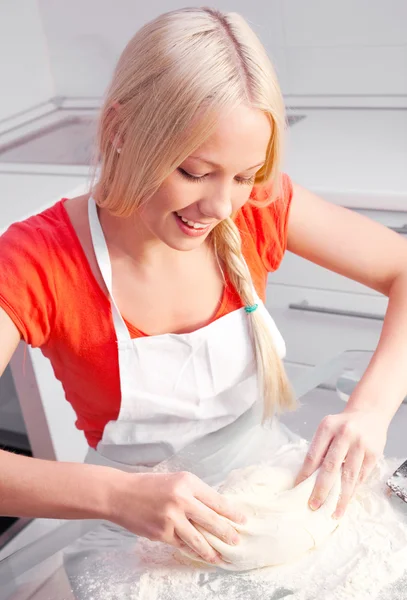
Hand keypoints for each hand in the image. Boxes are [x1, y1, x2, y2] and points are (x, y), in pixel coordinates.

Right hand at [108, 470, 245, 563]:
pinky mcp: (162, 533)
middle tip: (237, 541)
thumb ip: (193, 494)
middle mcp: (181, 499)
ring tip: (221, 557)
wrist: (120, 494)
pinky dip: (192, 550)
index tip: (242, 520)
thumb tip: (214, 511)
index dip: (231, 512)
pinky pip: (181, 545)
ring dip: (211, 550)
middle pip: (211, 520)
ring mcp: (171, 518)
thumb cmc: (149, 486)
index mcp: (187, 482)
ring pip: (198, 538)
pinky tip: (199, 555)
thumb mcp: (175, 481)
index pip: (216, 500)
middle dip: (227, 533)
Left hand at [295, 408, 388, 518]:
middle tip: (313, 505)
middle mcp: (344, 434)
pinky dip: (353, 490)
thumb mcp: (327, 428)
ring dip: (341, 497)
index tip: (298, 488)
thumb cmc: (343, 425)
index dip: (305, 474)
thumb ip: (319, 448)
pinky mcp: (373, 454)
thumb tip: (308, 478)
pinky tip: (347, 500)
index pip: (313, 455)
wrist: (369, 414)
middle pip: (330, 467)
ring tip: (334, 512)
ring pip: (348, 476)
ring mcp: (360, 444)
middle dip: (321, 489)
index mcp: (327, 427)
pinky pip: (361, 476)